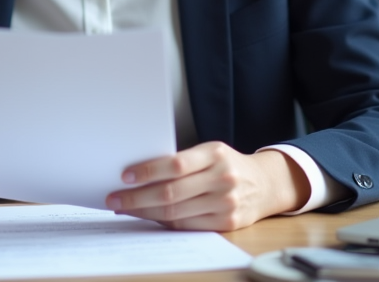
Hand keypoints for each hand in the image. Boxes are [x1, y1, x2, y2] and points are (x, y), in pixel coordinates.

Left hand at [104, 141, 309, 231]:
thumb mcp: (210, 152)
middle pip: (171, 192)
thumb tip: (139, 173)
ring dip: (145, 212)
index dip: (148, 171)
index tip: (125, 176)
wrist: (264, 184)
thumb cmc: (227, 165)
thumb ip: (182, 161)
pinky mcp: (227, 223)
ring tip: (125, 208)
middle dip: (137, 197)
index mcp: (216, 154)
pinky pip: (186, 225)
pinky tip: (148, 216)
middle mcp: (223, 179)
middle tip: (114, 198)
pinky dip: (163, 222)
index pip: (175, 165)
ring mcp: (226, 203)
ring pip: (175, 212)